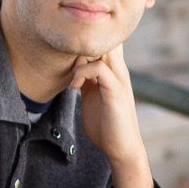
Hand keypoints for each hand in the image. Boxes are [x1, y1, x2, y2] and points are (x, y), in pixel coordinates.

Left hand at [69, 40, 146, 172]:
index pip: (104, 41)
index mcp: (114, 71)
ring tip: (72, 75)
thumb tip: (72, 69)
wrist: (122, 149)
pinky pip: (99, 68)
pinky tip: (75, 87)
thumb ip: (86, 80)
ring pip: (103, 48)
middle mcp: (120, 70)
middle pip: (104, 39)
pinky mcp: (116, 91)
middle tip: (67, 64)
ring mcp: (120, 79)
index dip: (85, 41)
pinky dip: (82, 72)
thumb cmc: (106, 125)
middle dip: (82, 44)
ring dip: (82, 56)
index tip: (67, 59)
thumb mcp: (92, 96)